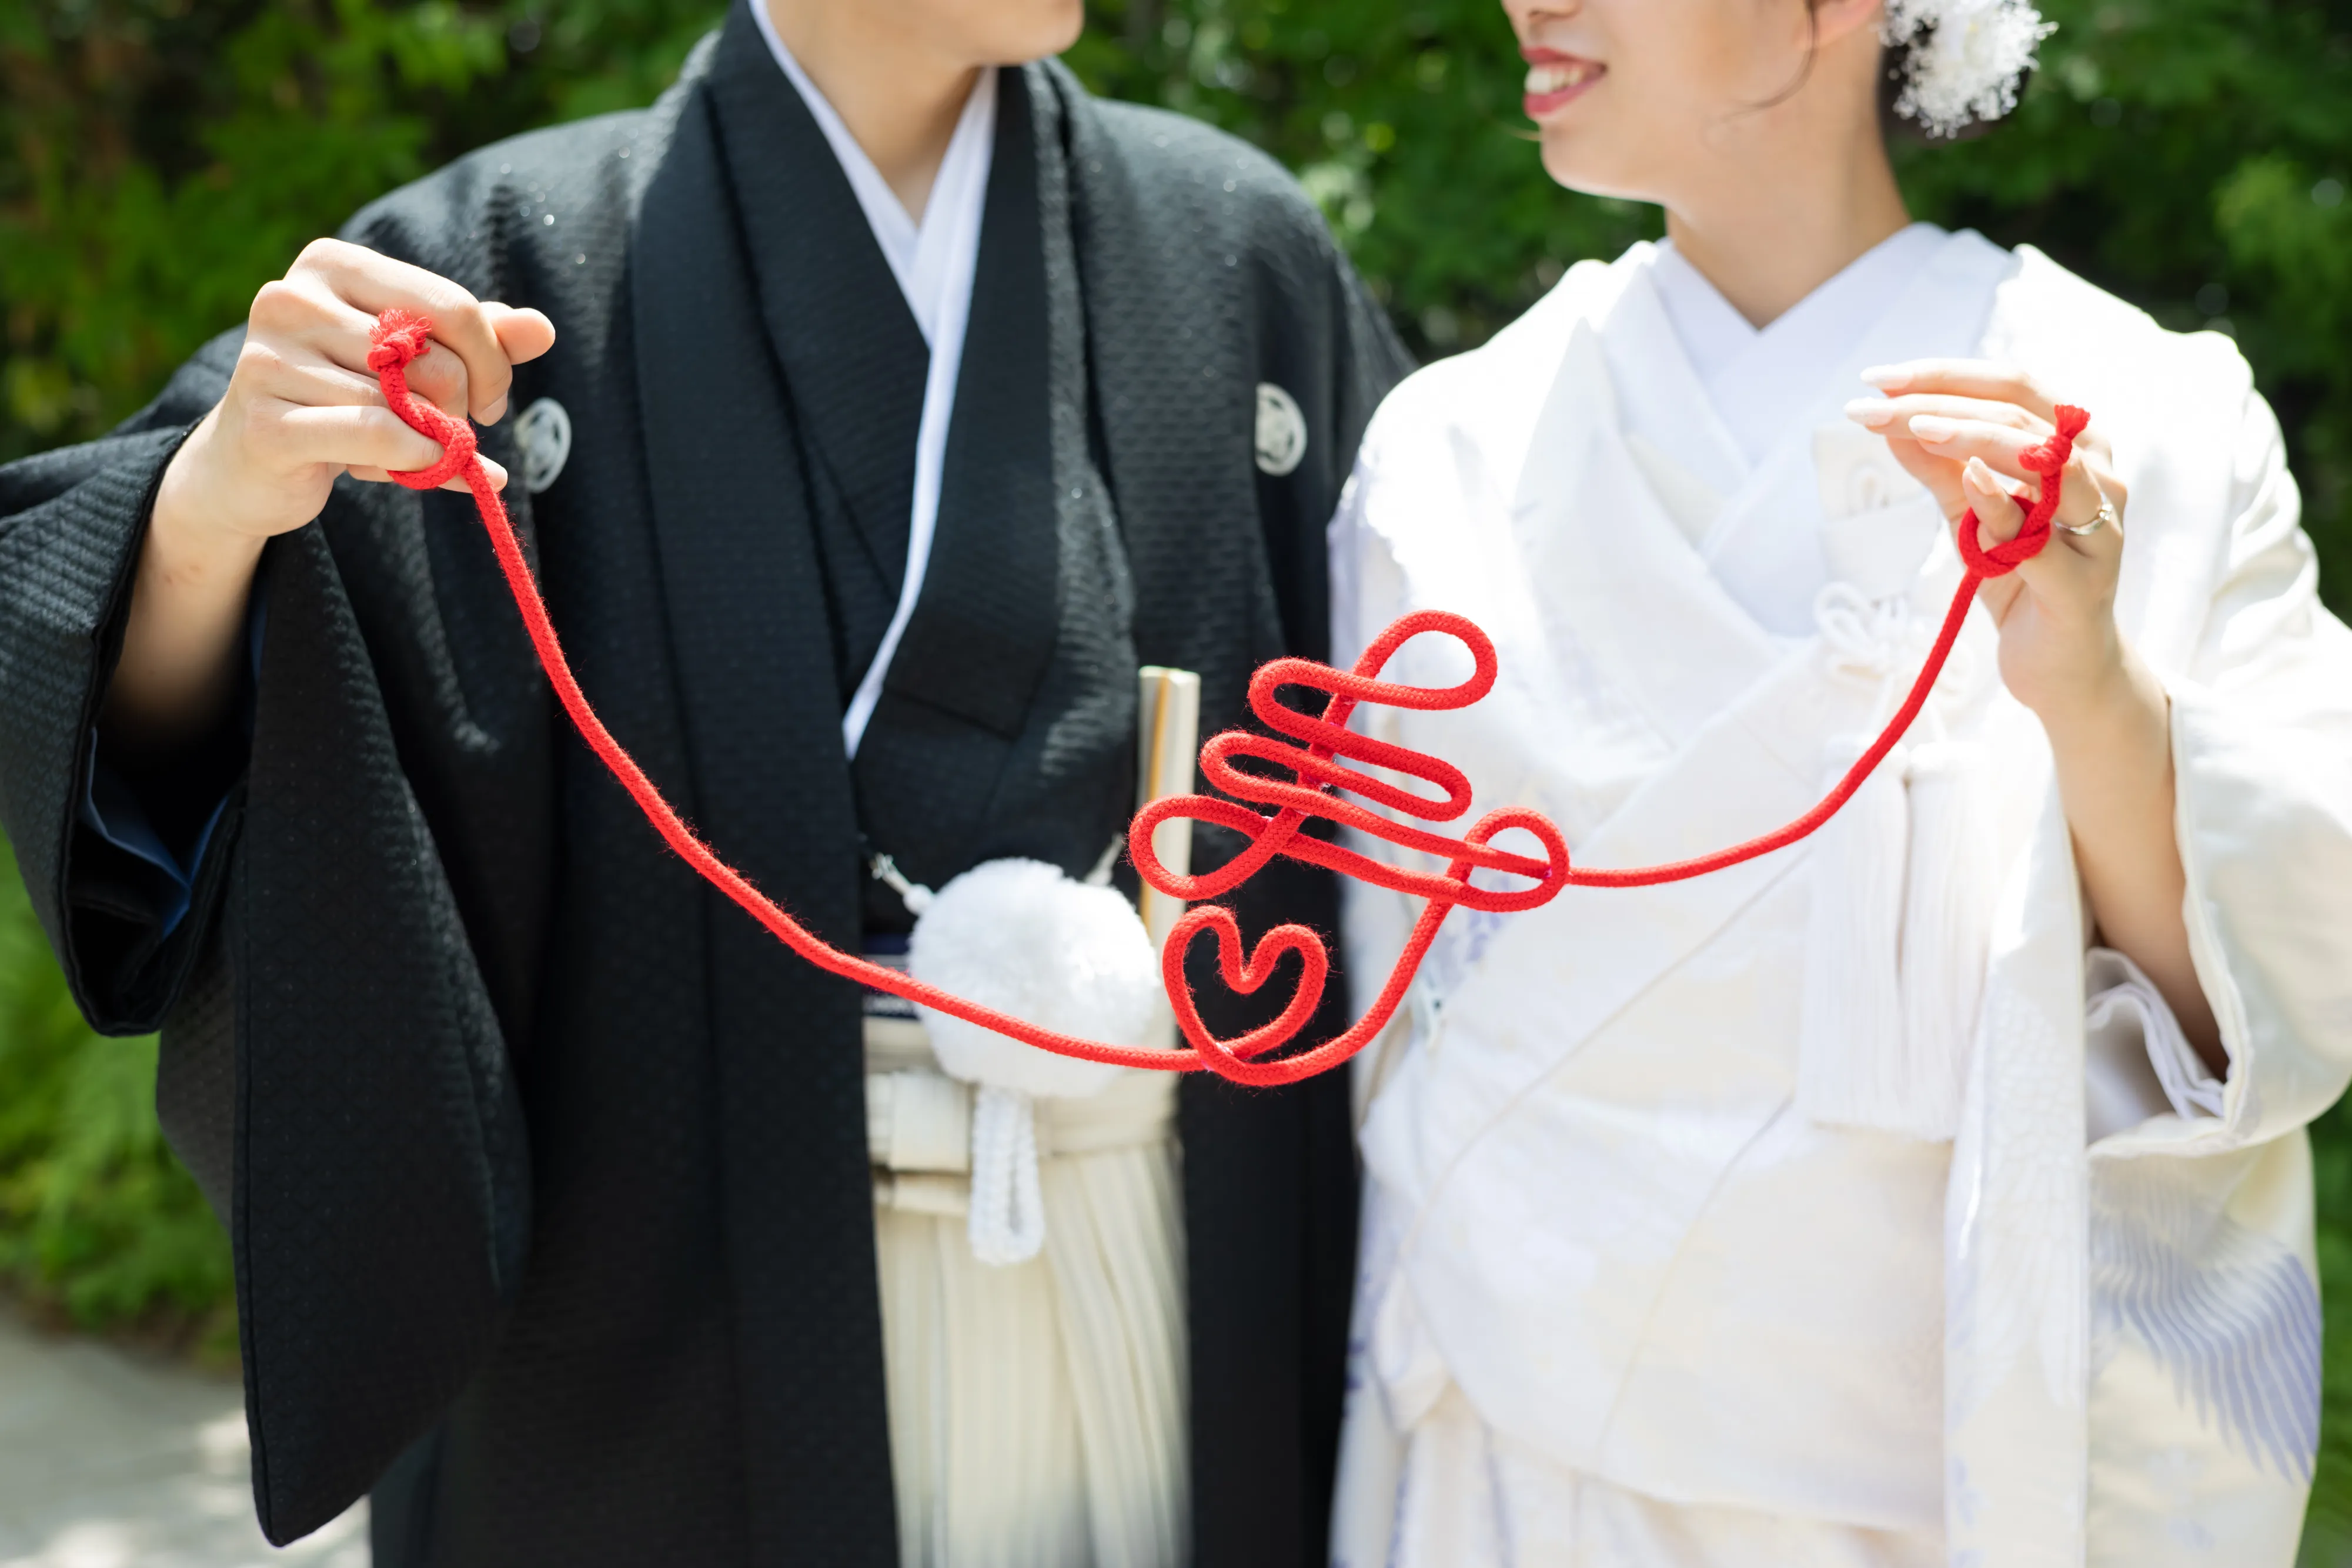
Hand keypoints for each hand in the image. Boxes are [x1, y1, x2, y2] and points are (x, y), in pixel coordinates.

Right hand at [154, 238, 555, 551]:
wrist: (252, 464)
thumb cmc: (347, 401)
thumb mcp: (419, 363)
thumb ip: (481, 342)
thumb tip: (542, 329)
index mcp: (332, 264)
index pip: (451, 306)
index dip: (491, 362)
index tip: (490, 400)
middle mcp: (290, 298)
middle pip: (433, 358)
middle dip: (460, 406)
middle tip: (447, 430)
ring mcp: (268, 358)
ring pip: (403, 405)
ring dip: (429, 441)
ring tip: (402, 447)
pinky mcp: (265, 422)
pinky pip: (378, 437)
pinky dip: (416, 460)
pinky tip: (414, 468)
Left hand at [1845, 360, 2130, 720]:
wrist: (2058, 668)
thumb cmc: (2020, 582)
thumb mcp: (1968, 515)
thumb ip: (1938, 467)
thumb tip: (1889, 418)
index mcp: (2075, 447)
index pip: (2013, 387)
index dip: (1945, 375)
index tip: (1877, 379)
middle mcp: (2099, 475)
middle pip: (2022, 413)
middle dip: (1941, 402)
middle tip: (1874, 406)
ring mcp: (2098, 528)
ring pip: (2043, 459)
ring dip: (1971, 437)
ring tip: (1914, 426)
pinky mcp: (2082, 582)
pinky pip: (2040, 536)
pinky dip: (2002, 501)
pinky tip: (1967, 477)